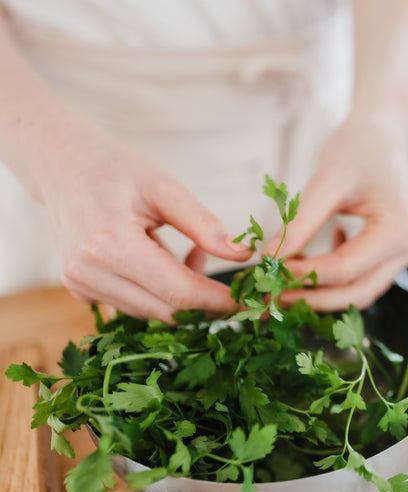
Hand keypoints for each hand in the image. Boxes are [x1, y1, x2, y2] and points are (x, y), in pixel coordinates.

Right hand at [39, 133, 252, 320]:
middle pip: (166, 312)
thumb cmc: (116, 170)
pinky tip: (166, 261)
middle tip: (226, 272)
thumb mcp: (165, 187)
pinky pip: (135, 306)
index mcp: (109, 245)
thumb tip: (242, 255)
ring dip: (182, 295)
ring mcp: (80, 286)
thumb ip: (204, 224)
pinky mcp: (81, 291)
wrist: (63, 166)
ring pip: (152, 313)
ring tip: (193, 252)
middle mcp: (89, 273)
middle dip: (204, 301)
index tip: (248, 298)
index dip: (218, 300)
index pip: (178, 293)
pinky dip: (160, 293)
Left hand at [272, 109, 407, 310]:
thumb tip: (269, 258)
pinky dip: (332, 278)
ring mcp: (403, 254)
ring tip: (281, 286)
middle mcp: (407, 249)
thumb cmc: (358, 148)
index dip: (304, 275)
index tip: (269, 272)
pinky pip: (361, 278)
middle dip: (312, 298)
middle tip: (270, 298)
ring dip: (320, 293)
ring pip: (358, 291)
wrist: (383, 132)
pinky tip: (309, 259)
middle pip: (356, 292)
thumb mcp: (326, 182)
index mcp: (398, 231)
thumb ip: (299, 223)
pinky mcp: (391, 253)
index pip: (345, 269)